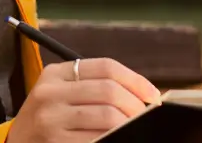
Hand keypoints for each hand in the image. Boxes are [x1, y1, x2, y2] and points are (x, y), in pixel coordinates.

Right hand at [6, 58, 160, 142]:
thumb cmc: (48, 121)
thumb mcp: (60, 95)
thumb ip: (93, 89)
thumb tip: (144, 95)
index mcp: (56, 74)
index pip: (106, 67)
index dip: (136, 80)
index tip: (153, 96)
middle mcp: (50, 93)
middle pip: (108, 91)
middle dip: (135, 106)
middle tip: (146, 117)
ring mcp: (50, 119)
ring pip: (106, 117)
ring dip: (128, 125)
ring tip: (136, 130)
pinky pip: (96, 139)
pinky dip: (114, 139)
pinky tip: (120, 140)